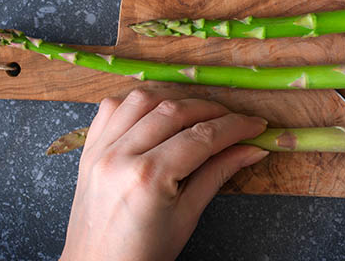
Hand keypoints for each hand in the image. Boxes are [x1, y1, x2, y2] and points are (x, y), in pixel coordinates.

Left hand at [60, 89, 268, 260]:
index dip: (234, 127)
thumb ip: (217, 174)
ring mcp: (100, 150)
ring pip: (142, 99)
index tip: (256, 125)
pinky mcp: (88, 149)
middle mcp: (120, 156)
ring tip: (198, 114)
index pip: (201, 137)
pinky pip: (112, 108)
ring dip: (174, 99)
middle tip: (235, 120)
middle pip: (174, 111)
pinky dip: (137, 104)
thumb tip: (251, 149)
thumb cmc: (143, 254)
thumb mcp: (187, 217)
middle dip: (211, 110)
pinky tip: (156, 113)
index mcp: (147, 177)